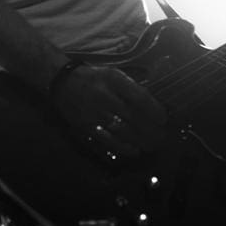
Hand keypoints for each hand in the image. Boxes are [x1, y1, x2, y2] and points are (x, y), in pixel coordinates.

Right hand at [51, 63, 166, 158]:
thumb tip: (153, 106)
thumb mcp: (114, 74)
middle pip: (134, 117)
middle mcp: (105, 96)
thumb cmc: (94, 78)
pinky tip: (135, 151)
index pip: (139, 98)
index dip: (154, 111)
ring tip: (152, 145)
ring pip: (123, 131)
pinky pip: (108, 140)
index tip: (163, 119)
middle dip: (151, 130)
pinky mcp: (87, 126)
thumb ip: (132, 88)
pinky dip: (124, 148)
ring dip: (141, 141)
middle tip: (162, 137)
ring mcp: (95, 113)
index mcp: (113, 80)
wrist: (62, 82)